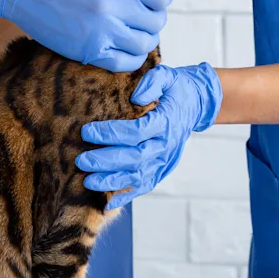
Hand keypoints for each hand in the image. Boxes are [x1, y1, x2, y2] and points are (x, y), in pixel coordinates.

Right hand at [0, 0, 173, 71]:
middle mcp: (111, 10)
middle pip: (156, 22)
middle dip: (156, 14)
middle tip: (145, 7)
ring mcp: (98, 34)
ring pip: (144, 45)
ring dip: (147, 35)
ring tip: (136, 25)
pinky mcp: (84, 51)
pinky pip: (123, 63)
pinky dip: (132, 56)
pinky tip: (125, 43)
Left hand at [76, 63, 221, 208]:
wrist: (196, 103)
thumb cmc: (176, 88)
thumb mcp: (167, 76)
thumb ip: (152, 82)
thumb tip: (135, 99)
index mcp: (166, 122)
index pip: (135, 132)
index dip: (110, 134)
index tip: (87, 131)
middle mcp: (165, 145)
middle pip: (134, 158)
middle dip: (106, 161)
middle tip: (82, 160)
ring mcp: (164, 161)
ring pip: (137, 176)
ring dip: (112, 181)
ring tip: (88, 181)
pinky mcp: (162, 169)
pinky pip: (144, 186)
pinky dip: (126, 196)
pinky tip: (107, 201)